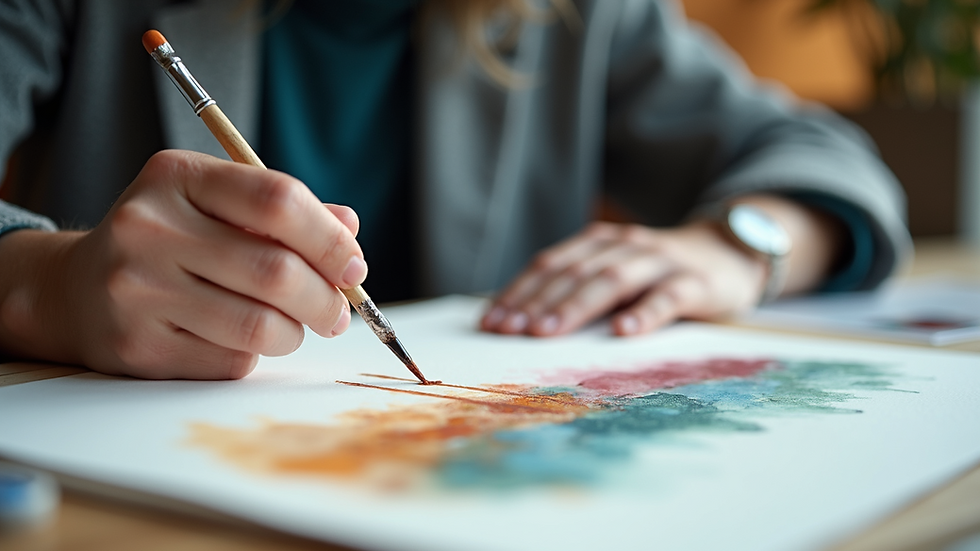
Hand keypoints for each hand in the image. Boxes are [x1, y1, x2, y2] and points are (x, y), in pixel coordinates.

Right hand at [0, 150, 365, 378]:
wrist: (73, 290)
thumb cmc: (169, 241)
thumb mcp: (216, 204)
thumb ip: (282, 212)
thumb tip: (348, 228)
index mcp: (177, 177)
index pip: (277, 200)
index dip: (330, 240)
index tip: (353, 266)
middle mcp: (149, 228)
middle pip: (276, 271)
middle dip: (326, 299)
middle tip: (338, 311)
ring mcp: (137, 289)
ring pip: (260, 326)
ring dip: (296, 332)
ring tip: (296, 326)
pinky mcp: (137, 346)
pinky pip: (231, 360)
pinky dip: (256, 355)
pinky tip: (243, 340)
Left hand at [480, 220, 767, 335]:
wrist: (728, 253)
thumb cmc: (656, 274)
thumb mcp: (614, 272)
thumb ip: (577, 288)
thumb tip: (520, 321)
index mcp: (598, 243)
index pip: (550, 264)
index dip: (519, 292)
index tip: (491, 322)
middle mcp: (624, 245)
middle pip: (574, 272)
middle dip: (538, 303)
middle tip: (510, 331)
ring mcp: (660, 262)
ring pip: (612, 280)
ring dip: (576, 306)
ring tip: (548, 333)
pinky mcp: (694, 283)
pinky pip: (667, 297)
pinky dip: (644, 313)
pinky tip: (623, 332)